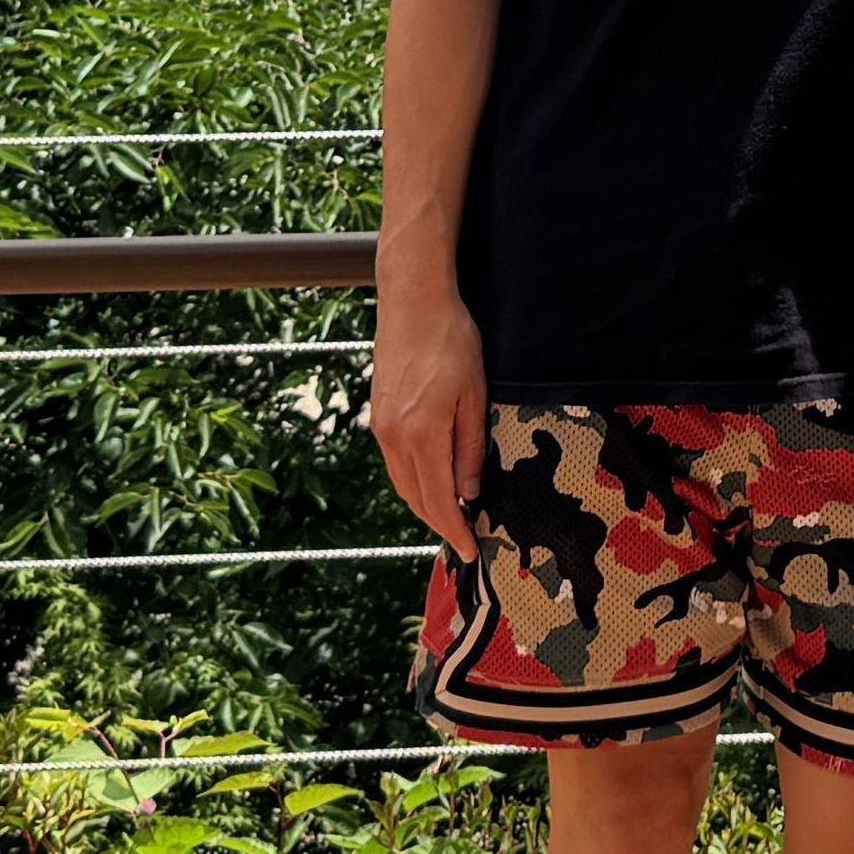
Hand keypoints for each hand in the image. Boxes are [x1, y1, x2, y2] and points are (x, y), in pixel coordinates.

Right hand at [370, 272, 489, 558]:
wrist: (413, 302)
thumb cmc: (452, 341)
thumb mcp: (475, 394)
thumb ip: (470, 448)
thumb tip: (468, 493)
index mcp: (422, 435)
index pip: (439, 501)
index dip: (455, 531)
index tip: (470, 551)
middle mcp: (395, 437)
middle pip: (416, 499)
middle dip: (440, 524)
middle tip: (464, 539)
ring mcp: (382, 427)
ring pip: (402, 484)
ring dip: (425, 505)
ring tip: (452, 516)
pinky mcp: (378, 415)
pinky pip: (395, 463)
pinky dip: (413, 482)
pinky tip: (431, 480)